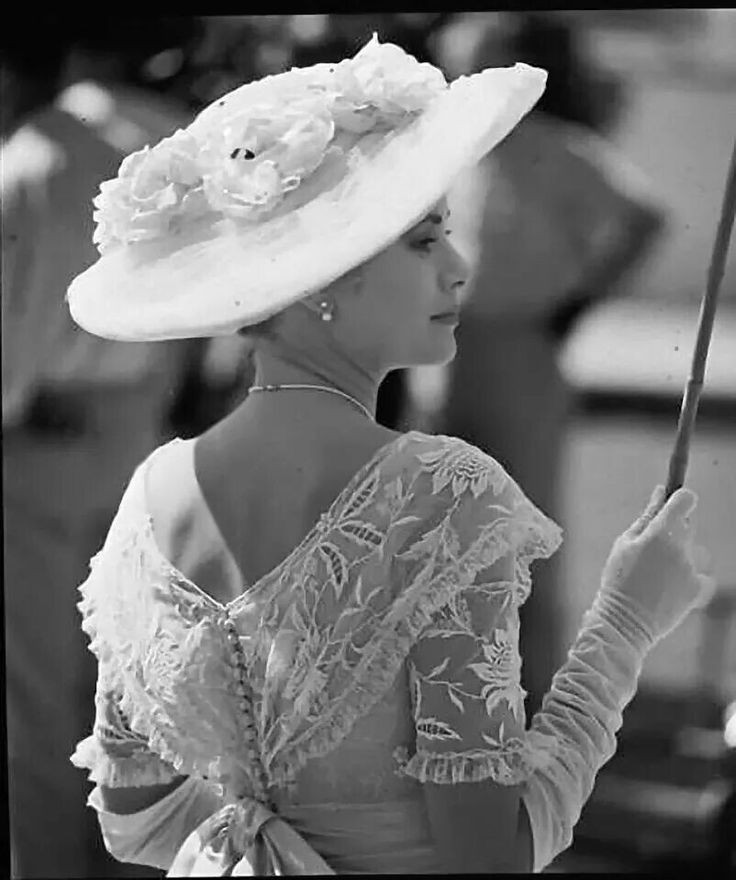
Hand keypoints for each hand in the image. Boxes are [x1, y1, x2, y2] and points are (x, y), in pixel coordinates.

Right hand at [599, 486, 715, 640]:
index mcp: (660, 533)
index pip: (686, 500)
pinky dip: (687, 577)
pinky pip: (698, 573)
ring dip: (679, 555)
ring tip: (657, 573)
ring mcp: (692, 569)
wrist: (625, 622)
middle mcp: (681, 548)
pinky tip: (668, 586)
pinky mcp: (698, 588)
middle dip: (673, 531)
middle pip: (688, 525)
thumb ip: (646, 517)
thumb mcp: (623, 543)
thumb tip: (660, 494)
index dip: (679, 499)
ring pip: (691, 550)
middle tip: (651, 549)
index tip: (671, 503)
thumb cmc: (618, 580)